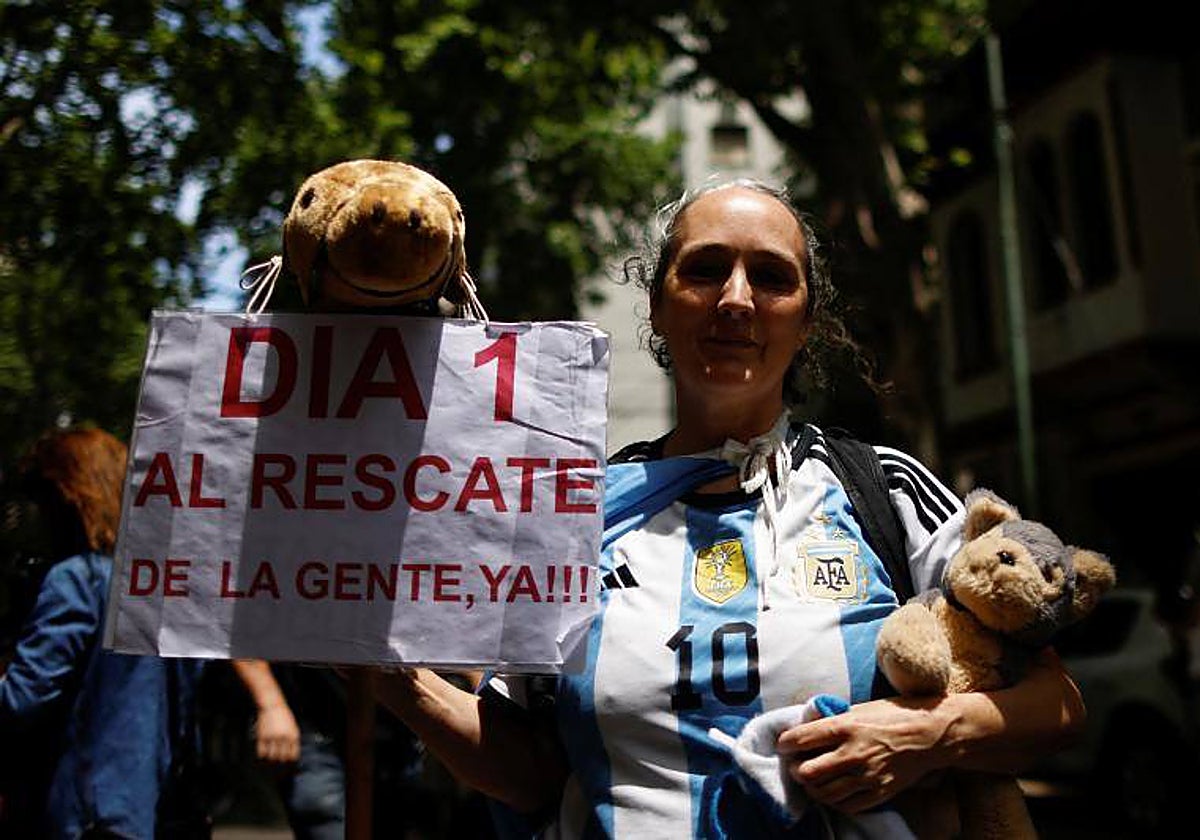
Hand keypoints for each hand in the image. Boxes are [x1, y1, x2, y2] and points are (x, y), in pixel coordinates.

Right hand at [253, 703, 300, 763]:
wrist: (273, 706)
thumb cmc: (284, 716)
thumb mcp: (292, 727)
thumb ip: (292, 739)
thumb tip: (290, 754)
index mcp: (293, 735)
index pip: (293, 754)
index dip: (290, 758)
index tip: (287, 759)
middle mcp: (283, 737)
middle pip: (282, 757)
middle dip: (280, 758)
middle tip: (278, 757)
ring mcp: (273, 737)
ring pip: (272, 756)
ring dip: (271, 757)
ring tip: (270, 754)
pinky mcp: (262, 736)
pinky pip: (261, 751)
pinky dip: (262, 754)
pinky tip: (263, 752)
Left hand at [776, 696, 951, 813]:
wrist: (930, 734)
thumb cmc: (894, 715)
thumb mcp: (859, 708)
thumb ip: (833, 720)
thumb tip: (807, 725)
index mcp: (845, 727)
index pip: (800, 739)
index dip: (785, 744)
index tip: (784, 745)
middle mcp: (853, 753)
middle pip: (807, 773)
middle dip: (796, 770)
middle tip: (797, 765)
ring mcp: (867, 776)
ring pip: (824, 793)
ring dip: (812, 788)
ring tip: (812, 781)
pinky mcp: (879, 793)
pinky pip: (847, 806)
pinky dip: (834, 801)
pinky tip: (832, 792)